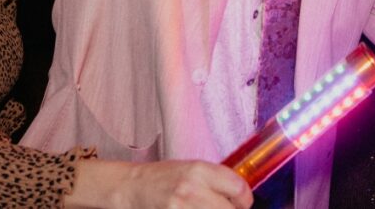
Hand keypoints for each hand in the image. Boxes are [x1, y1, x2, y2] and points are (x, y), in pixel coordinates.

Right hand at [67, 159, 251, 208]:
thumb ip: (217, 180)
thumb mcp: (192, 169)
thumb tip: (241, 195)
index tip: (243, 204)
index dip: (245, 200)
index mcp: (200, 170)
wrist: (130, 187)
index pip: (239, 188)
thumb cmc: (163, 177)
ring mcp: (179, 207)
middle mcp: (191, 188)